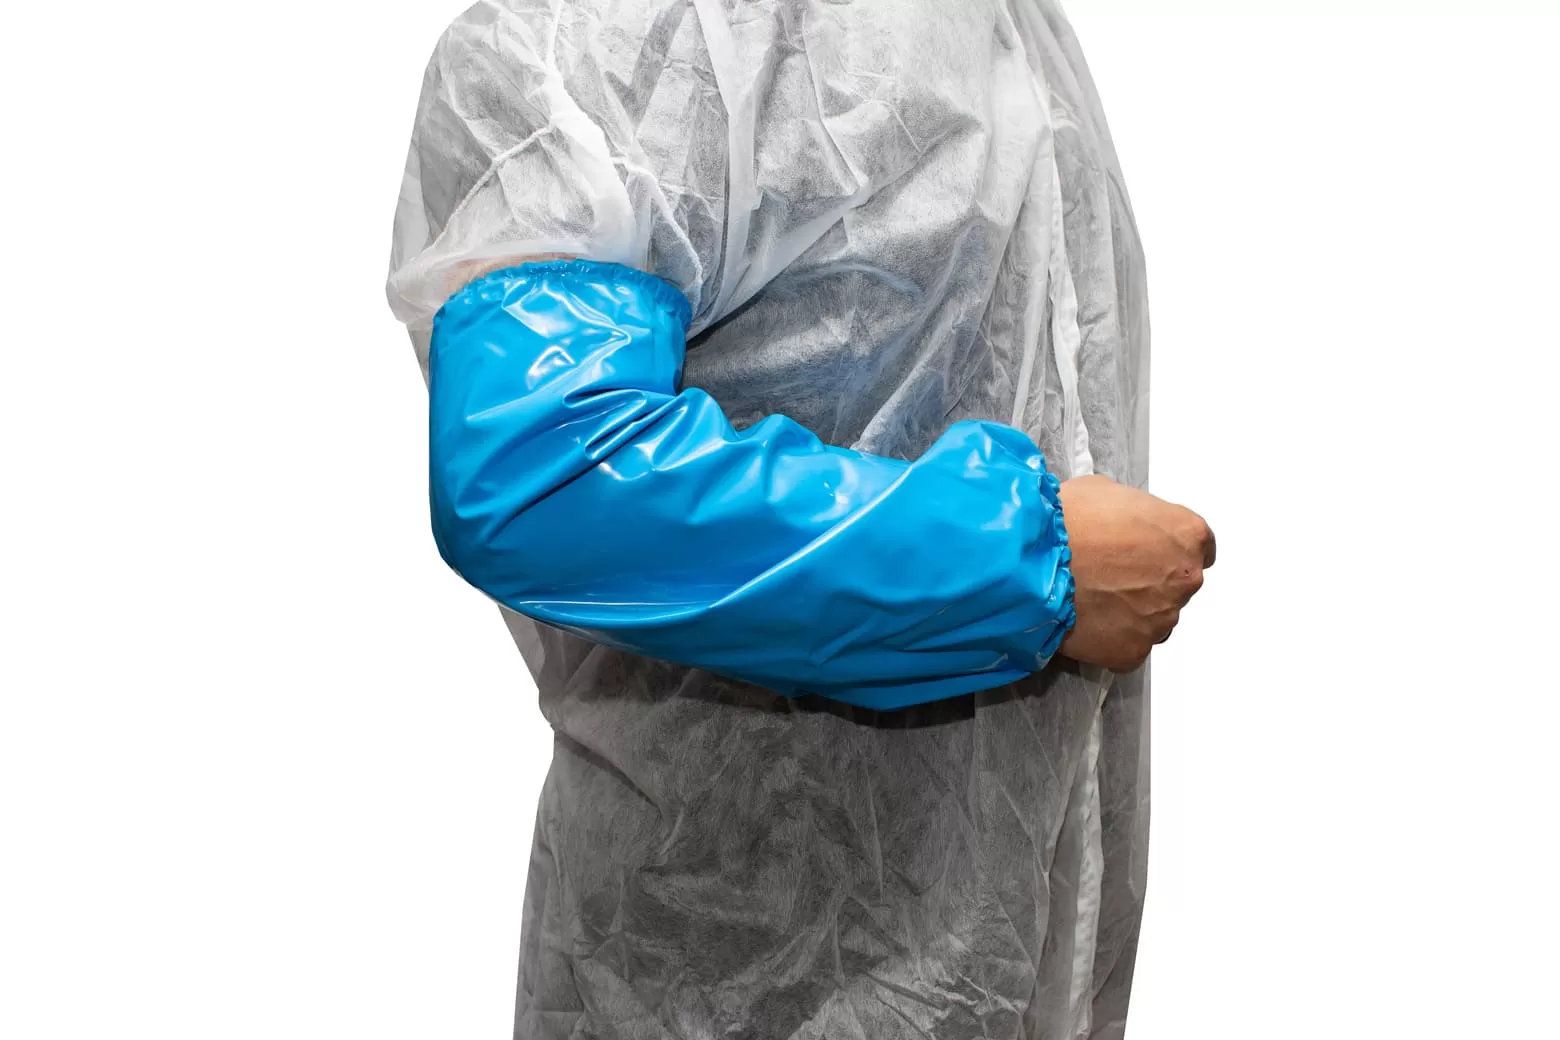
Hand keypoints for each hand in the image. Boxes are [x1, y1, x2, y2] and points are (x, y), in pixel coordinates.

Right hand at [1056, 475, 1214, 672]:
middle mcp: (1186, 580)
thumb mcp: (1106, 492)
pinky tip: (1085, 621)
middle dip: (1150, 581)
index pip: (1200, 548)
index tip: (1148, 552)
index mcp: (1188, 535)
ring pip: (1154, 619)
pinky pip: (1128, 646)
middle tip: (1111, 575)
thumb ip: (1131, 514)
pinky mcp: (1134, 651)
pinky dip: (1111, 637)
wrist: (1033, 560)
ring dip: (1132, 611)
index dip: (1169, 549)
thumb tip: (1122, 526)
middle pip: (1176, 585)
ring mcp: (1162, 620)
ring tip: (1092, 599)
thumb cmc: (1070, 518)